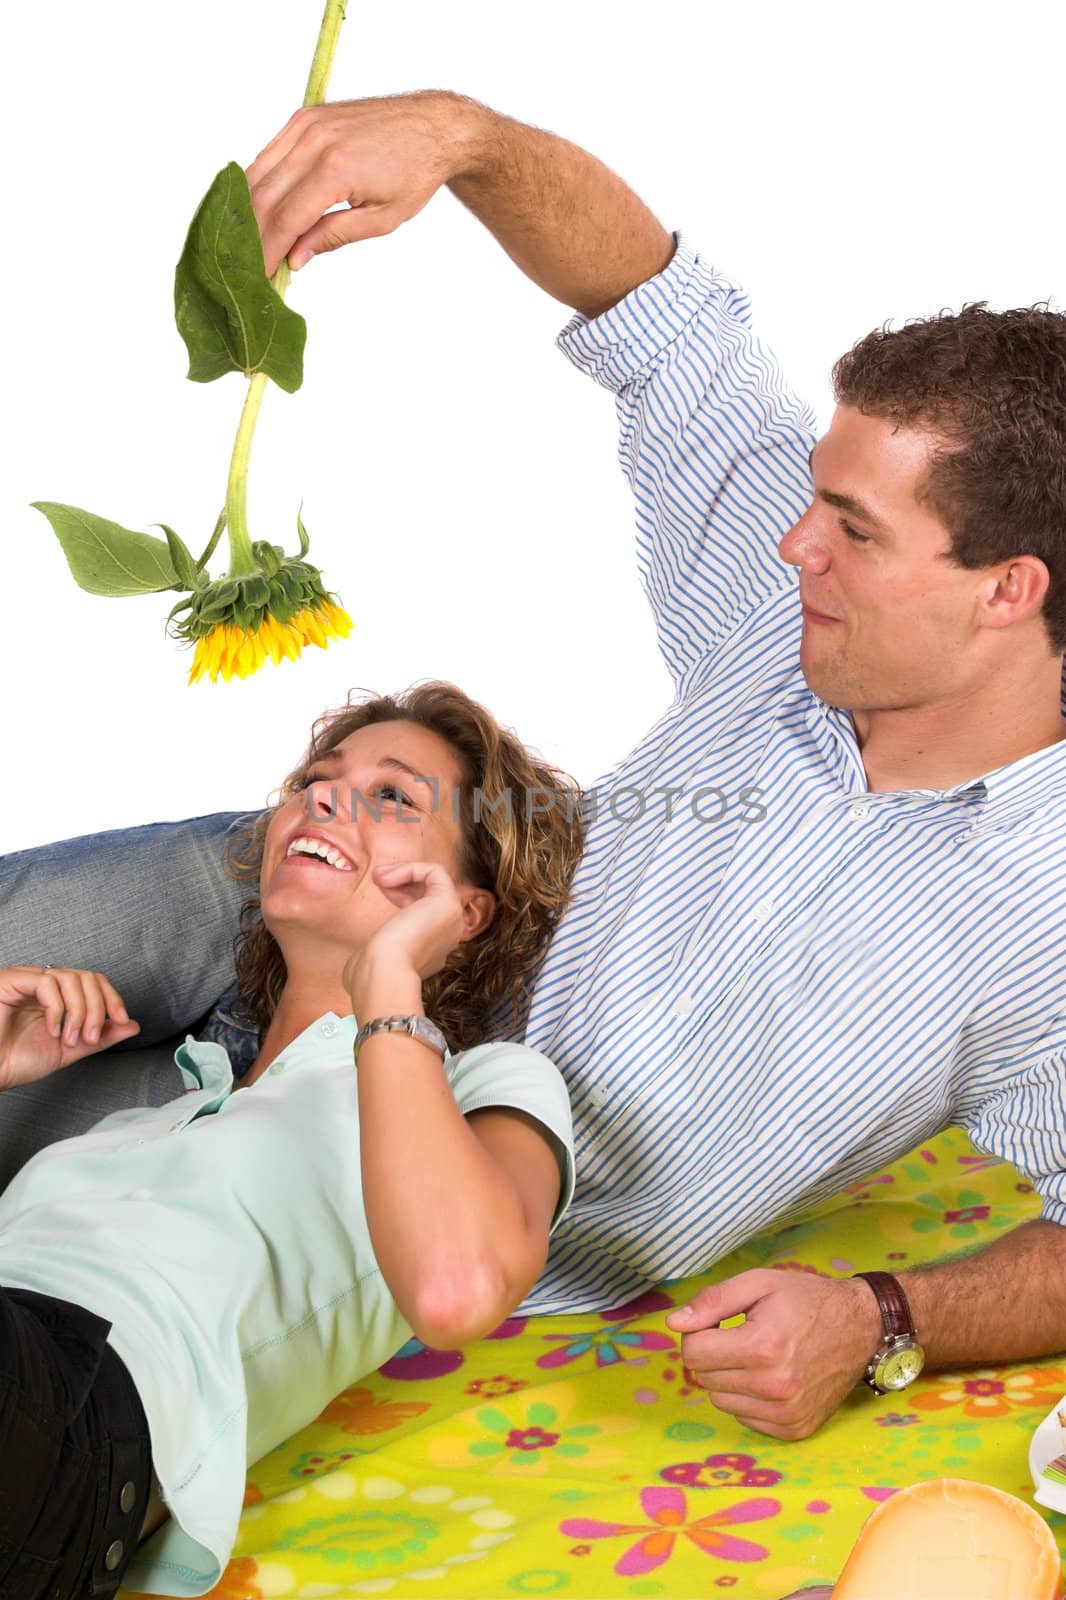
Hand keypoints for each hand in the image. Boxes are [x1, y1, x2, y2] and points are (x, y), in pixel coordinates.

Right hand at [0, 966, 140, 1091]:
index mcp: (58, 997)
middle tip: (90, 1037)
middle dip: (98, 1007)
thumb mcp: (68, 1050)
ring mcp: (27, 980)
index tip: (122, 1021)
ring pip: (71, 977)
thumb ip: (99, 1037)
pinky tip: (53, 1029)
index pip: (94, 982)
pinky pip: (46, 982)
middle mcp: (44, 984)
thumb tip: (132, 1025)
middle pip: (88, 976)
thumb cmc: (16, 1060)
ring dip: (79, 1011)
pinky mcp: (11, 981)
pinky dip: (58, 1008)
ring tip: (70, 1038)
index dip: (112, 998)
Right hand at [245, 92, 484, 276]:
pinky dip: (260, 184)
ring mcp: (305, 124)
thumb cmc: (414, 174)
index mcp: (335, 169)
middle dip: (253, 236)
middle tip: (249, 266)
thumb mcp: (381, 219)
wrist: (433, 126)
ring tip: (251, 242)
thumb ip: (334, 236)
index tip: (259, 278)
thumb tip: (295, 259)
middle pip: (263, 197)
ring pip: (257, 174)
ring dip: (249, 211)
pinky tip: (262, 211)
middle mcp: (314, 141)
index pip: (286, 220)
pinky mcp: (304, 117)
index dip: (268, 252)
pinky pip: (269, 155)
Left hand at [343, 860, 466, 1004]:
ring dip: (404, 871)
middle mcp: (448, 934)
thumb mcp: (376, 957)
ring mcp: (452, 919)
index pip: (425, 911)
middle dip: (403, 880)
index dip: (402, 894)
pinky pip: (436, 871)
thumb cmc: (372, 971)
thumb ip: (380, 951)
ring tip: (379, 876)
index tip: (381, 889)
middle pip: (431, 893)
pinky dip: (411, 869)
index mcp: (434, 949)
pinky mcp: (449, 903)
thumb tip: (366, 955)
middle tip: (377, 878)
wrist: (383, 973)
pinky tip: (389, 878)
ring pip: (435, 881)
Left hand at [664, 1269, 880, 1439]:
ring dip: (728, 1378)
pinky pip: (744, 1417)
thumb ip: (712, 1301)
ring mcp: (786, 1413)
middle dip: (712, 1354)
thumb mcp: (759, 1283)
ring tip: (757, 1355)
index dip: (699, 1332)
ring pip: (720, 1400)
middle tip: (739, 1335)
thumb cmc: (806, 1300)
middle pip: (703, 1378)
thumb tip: (674, 1324)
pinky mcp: (795, 1429)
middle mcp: (774, 1387)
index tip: (719, 1322)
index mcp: (762, 1347)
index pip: (692, 1353)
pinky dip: (747, 1398)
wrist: (861, 1328)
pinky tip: (769, 1377)